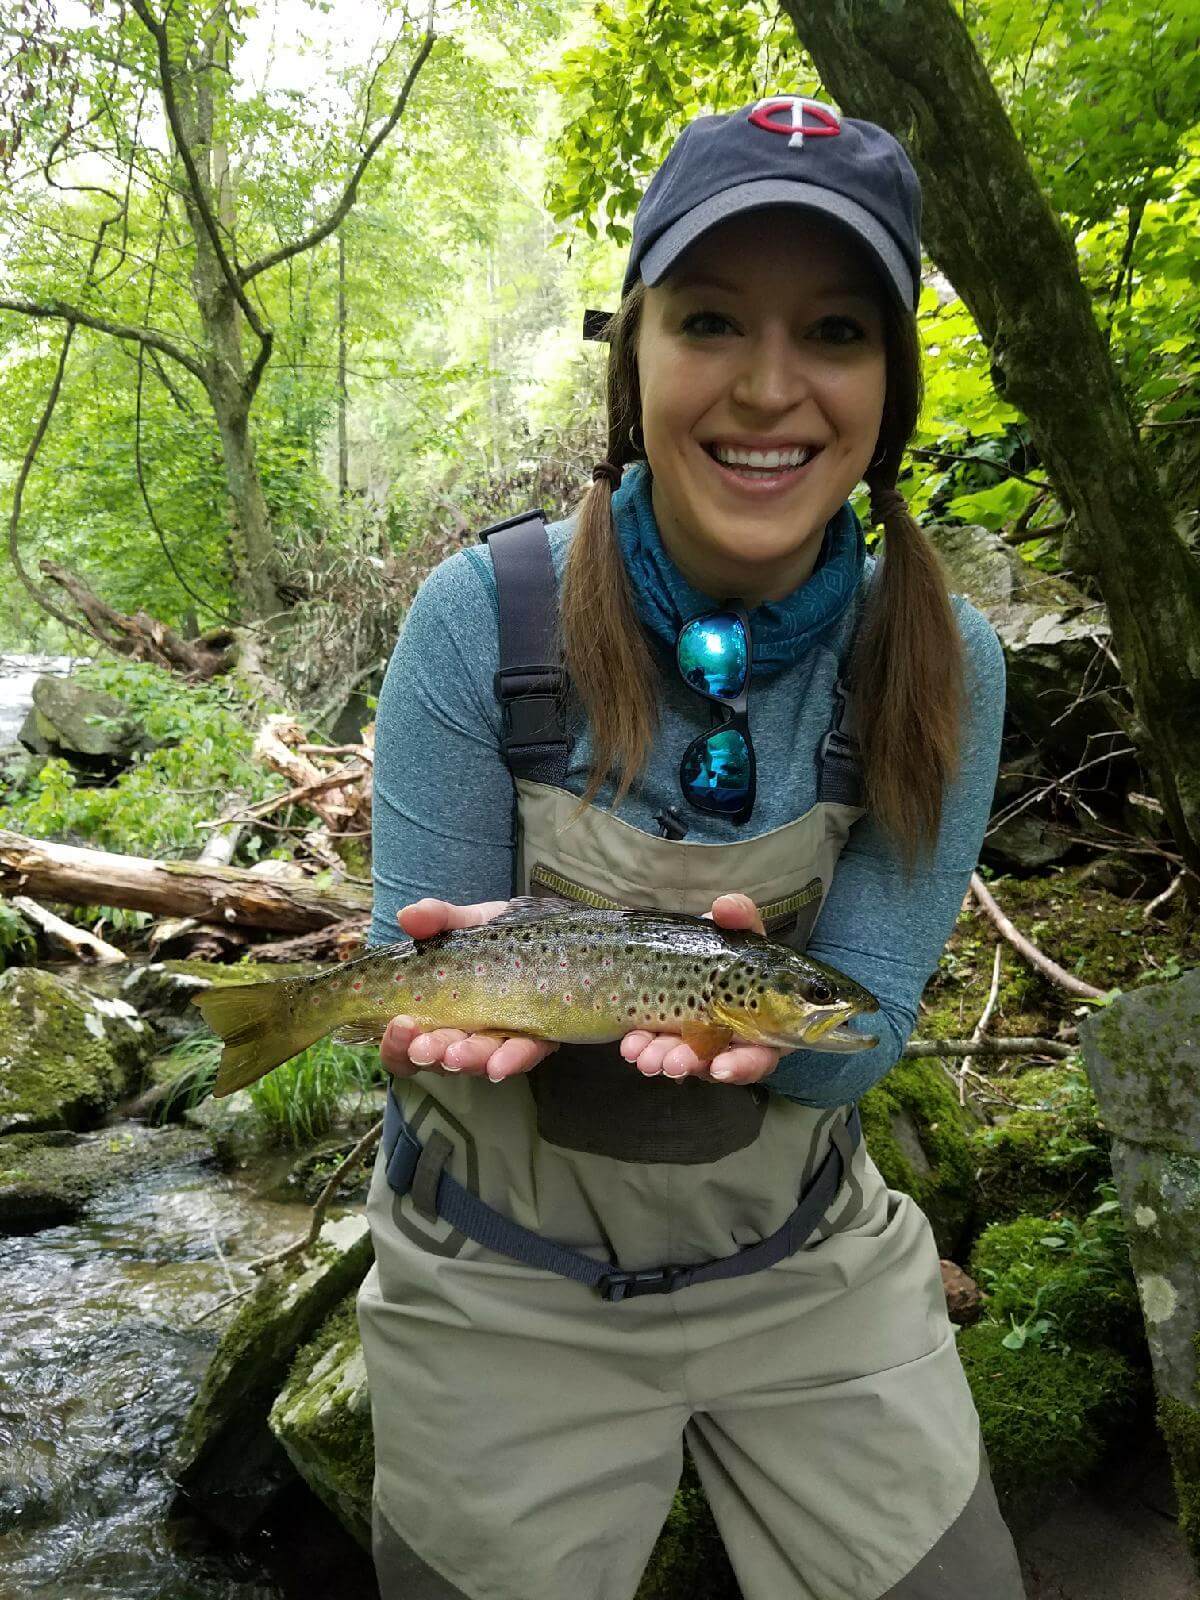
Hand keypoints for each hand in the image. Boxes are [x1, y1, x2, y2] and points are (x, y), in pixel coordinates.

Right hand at [380, 898, 559, 1083]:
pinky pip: (524, 1056)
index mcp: (434, 1014)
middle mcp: (462, 1035)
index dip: (394, 1044)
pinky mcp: (536, 1040)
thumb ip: (437, 918)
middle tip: (423, 1048)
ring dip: (466, 1060)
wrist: (545, 931)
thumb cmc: (493, 934)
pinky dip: (512, 1061)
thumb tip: (408, 915)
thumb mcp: (465, 922)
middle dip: (429, 1055)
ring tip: (457, 1055)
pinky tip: (500, 1064)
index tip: (399, 1024)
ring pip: (477, 1063)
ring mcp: (497, 1041)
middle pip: (437, 1060)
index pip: (404, 1045)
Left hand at [619, 893, 784, 1085]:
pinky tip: (632, 1045)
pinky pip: (661, 1050)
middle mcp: (735, 1041)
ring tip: (644, 1056)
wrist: (700, 948)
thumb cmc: (731, 945)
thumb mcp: (738, 928)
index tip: (718, 1067)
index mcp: (763, 1024)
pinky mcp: (672, 1040)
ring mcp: (701, 1043)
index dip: (742, 1066)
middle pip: (717, 1065)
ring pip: (686, 1060)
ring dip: (665, 1058)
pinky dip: (646, 1048)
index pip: (760, 1055)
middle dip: (692, 1064)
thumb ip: (739, 916)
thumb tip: (726, 907)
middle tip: (670, 1062)